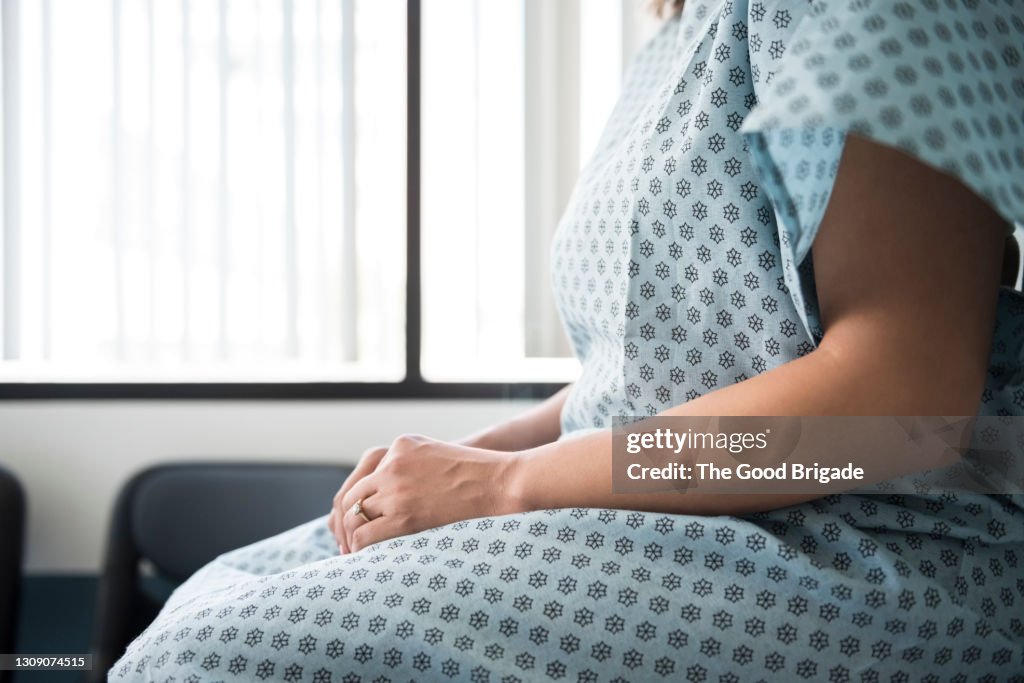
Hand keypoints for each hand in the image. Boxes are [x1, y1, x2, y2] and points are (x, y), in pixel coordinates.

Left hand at [329, 434, 521, 553]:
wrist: (501, 483)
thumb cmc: (478, 476)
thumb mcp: (437, 456)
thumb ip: (411, 466)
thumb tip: (391, 498)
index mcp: (400, 446)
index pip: (361, 479)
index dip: (354, 506)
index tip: (355, 524)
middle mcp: (392, 463)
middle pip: (351, 498)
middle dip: (348, 524)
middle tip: (350, 546)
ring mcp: (396, 486)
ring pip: (354, 517)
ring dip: (352, 538)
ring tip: (359, 555)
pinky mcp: (404, 513)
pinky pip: (366, 535)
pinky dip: (361, 548)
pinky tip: (369, 559)